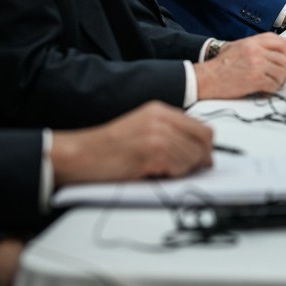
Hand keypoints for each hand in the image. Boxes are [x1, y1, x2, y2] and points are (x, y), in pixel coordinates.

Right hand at [50, 101, 213, 185]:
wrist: (80, 155)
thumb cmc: (107, 148)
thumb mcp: (142, 128)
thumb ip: (169, 132)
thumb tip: (198, 150)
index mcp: (160, 110)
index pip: (202, 128)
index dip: (205, 147)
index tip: (202, 159)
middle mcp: (161, 118)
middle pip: (203, 141)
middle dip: (200, 159)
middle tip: (188, 170)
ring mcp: (157, 134)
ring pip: (193, 156)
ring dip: (184, 169)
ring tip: (164, 171)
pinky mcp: (151, 151)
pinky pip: (180, 166)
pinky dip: (174, 174)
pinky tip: (157, 173)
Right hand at [197, 32, 285, 97]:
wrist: (206, 77)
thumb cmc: (225, 65)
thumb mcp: (246, 47)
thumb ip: (268, 48)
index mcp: (258, 39)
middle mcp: (259, 48)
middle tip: (282, 75)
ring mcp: (258, 62)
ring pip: (284, 71)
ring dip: (280, 79)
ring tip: (267, 81)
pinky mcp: (255, 77)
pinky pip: (275, 83)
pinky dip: (273, 88)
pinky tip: (262, 87)